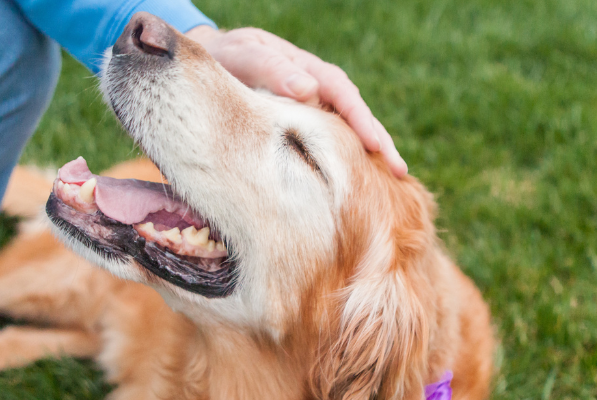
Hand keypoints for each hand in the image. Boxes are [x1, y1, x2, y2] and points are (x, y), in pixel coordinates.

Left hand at [186, 25, 407, 176]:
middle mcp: (319, 90)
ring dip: (367, 156)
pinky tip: (354, 183)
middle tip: (400, 172)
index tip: (375, 145)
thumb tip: (309, 89)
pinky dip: (344, 160)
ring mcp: (314, 109)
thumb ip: (273, 69)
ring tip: (391, 183)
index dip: (361, 121)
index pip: (343, 96)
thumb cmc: (229, 58)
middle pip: (355, 116)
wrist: (214, 61)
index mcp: (309, 71)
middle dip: (379, 143)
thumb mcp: (246, 56)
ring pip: (346, 132)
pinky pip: (329, 142)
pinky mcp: (303, 127)